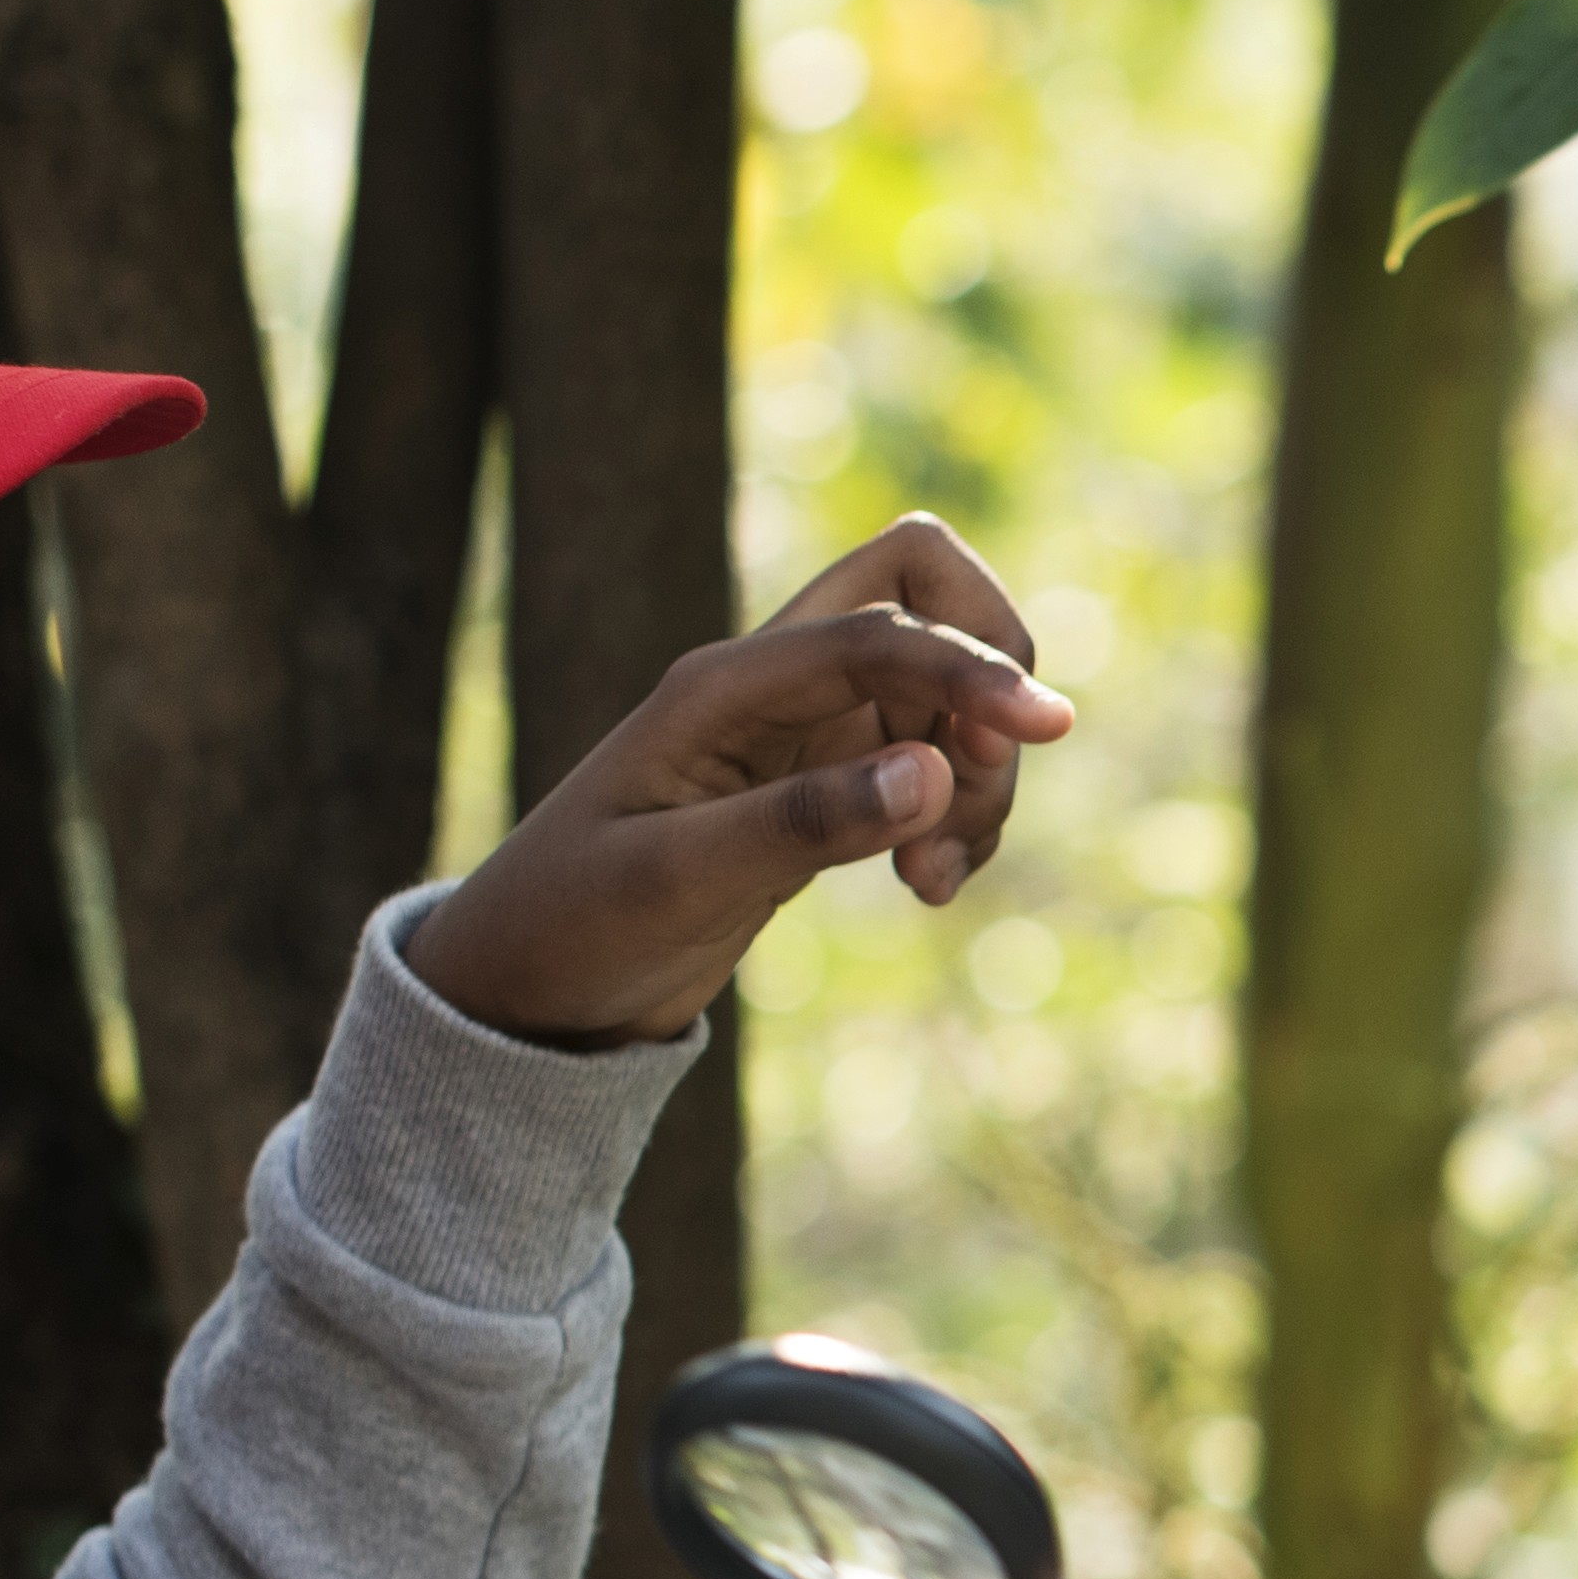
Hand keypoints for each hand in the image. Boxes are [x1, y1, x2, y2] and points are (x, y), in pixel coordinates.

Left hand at [409, 516, 1080, 1050]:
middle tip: (976, 787)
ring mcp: (805, 731)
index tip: (1048, 729)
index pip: (877, 630)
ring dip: (979, 772)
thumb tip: (932, 772)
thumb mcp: (675, 882)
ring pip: (944, 689)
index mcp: (722, 686)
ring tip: (936, 878)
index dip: (970, 666)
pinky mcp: (827, 784)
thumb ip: (802, 823)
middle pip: (923, 592)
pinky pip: (932, 759)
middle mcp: (771, 686)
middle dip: (986, 674)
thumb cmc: (574, 925)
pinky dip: (959, 813)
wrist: (530, 986)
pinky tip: (927, 886)